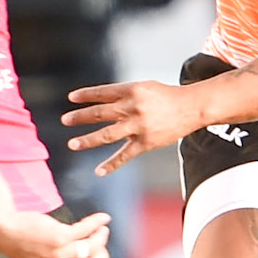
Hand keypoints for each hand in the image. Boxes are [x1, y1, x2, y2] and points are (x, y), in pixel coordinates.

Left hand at [0, 210, 117, 257]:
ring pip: (91, 248)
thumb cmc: (21, 243)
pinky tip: (103, 218)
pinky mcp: (59, 237)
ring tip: (101, 228)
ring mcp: (58, 254)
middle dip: (102, 254)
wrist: (3, 229)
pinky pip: (86, 231)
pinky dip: (97, 223)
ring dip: (101, 236)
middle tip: (102, 240)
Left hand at [63, 80, 200, 175]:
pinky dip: (111, 164)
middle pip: (100, 113)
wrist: (191, 108)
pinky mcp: (146, 142)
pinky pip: (125, 155)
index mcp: (132, 90)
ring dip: (88, 140)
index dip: (86, 95)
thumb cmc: (166, 96)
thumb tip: (101, 100)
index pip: (103, 93)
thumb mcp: (144, 87)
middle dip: (80, 117)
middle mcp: (133, 107)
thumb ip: (123, 94)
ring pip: (107, 135)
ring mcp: (138, 126)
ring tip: (72, 144)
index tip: (71, 98)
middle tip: (65, 120)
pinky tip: (98, 171)